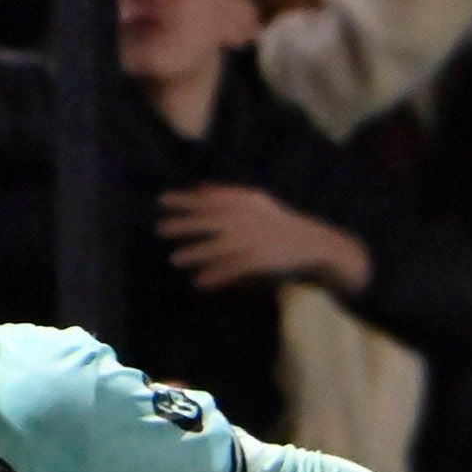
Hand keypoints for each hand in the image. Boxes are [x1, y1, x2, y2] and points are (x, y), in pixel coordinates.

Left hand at [157, 184, 369, 293]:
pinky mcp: (259, 260)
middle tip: (160, 229)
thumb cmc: (277, 223)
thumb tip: (198, 188)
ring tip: (174, 258)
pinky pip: (232, 268)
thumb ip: (227, 195)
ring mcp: (253, 239)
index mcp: (246, 201)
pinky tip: (199, 282)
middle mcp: (248, 218)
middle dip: (184, 224)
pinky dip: (215, 276)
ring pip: (219, 245)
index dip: (185, 199)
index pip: (210, 198)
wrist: (311, 242)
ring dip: (195, 252)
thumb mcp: (255, 202)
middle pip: (210, 219)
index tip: (162, 200)